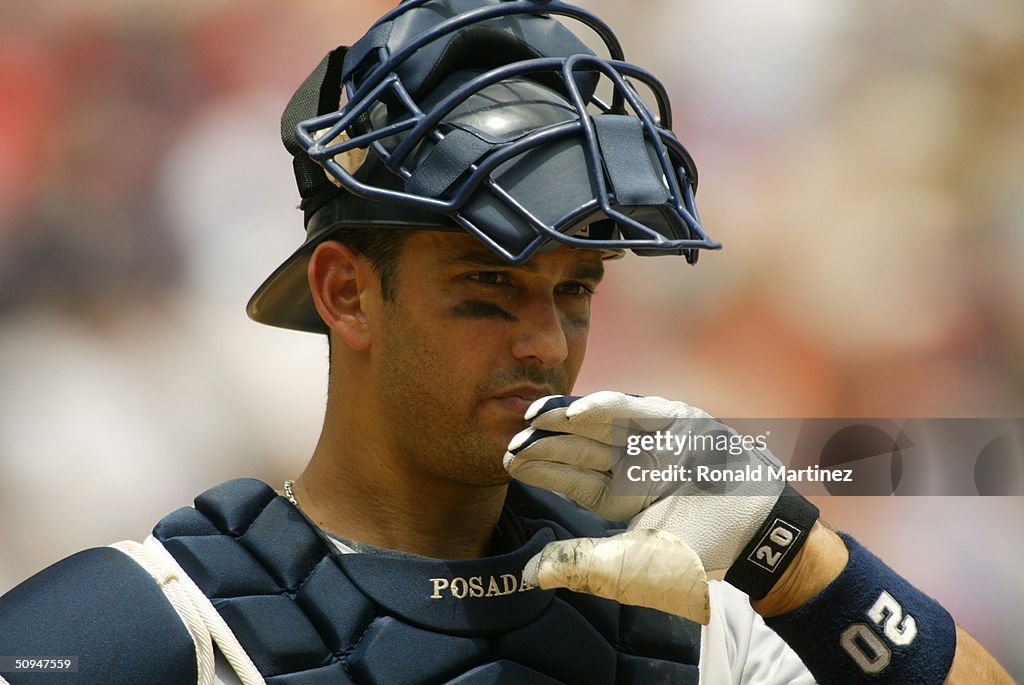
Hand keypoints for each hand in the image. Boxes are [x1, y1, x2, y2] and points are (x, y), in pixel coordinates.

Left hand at [504, 391, 817, 622]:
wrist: (758, 534)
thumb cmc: (697, 555)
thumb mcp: (631, 565)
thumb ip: (581, 564)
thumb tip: (530, 574)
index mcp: (622, 497)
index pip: (573, 479)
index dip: (542, 470)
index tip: (508, 462)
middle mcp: (633, 466)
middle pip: (580, 449)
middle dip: (545, 442)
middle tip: (510, 436)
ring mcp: (655, 442)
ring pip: (600, 426)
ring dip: (565, 420)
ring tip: (531, 417)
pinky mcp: (677, 420)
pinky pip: (634, 410)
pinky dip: (604, 408)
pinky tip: (571, 413)